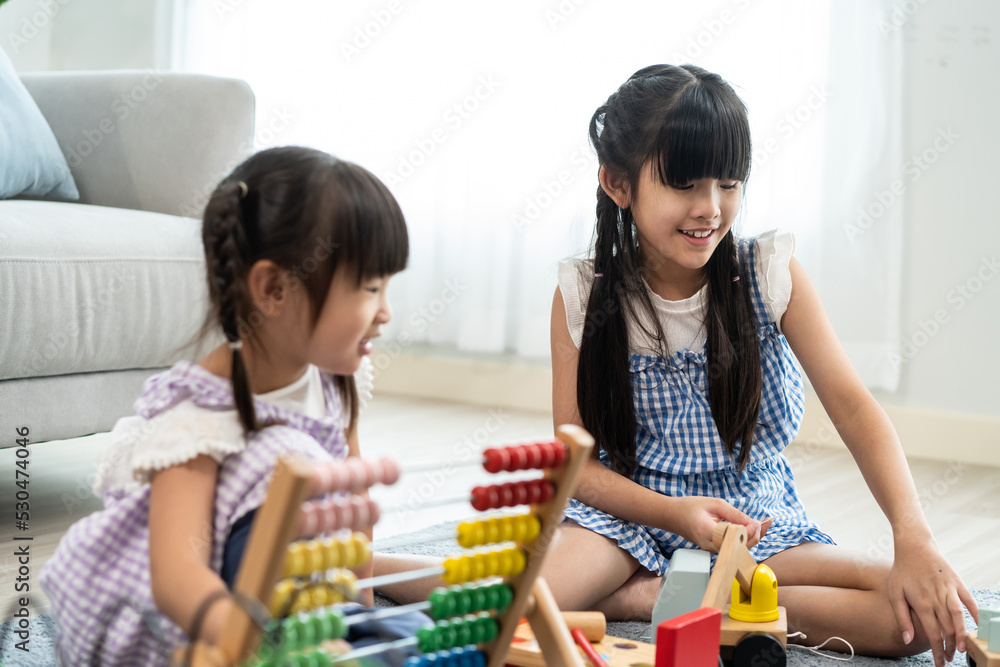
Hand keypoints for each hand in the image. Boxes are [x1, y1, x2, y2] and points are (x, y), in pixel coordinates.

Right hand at [672, 496, 765, 551]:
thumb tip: (753, 523)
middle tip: (765, 522)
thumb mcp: (714, 504)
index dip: (750, 531)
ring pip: (738, 548)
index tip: (758, 521)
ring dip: (752, 536)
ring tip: (764, 523)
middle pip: (740, 547)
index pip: (735, 537)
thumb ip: (734, 514)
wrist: (673, 516)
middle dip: (756, 535)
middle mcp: (711, 545)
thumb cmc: (691, 507)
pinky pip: (733, 545)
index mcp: (708, 532)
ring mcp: (712, 549)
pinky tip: (752, 528)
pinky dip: (744, 537)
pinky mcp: (715, 549)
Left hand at [888, 538, 977, 666]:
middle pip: (947, 629)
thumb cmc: (902, 571)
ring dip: (962, 635)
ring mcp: (949, 590)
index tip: (940, 663)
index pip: (932, 633)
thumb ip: (902, 618)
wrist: (914, 547)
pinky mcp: (957, 582)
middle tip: (950, 659)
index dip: (937, 651)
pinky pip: (969, 601)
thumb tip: (907, 640)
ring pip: (959, 617)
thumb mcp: (894, 593)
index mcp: (921, 603)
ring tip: (962, 649)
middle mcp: (936, 598)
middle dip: (949, 647)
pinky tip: (977, 626)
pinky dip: (975, 614)